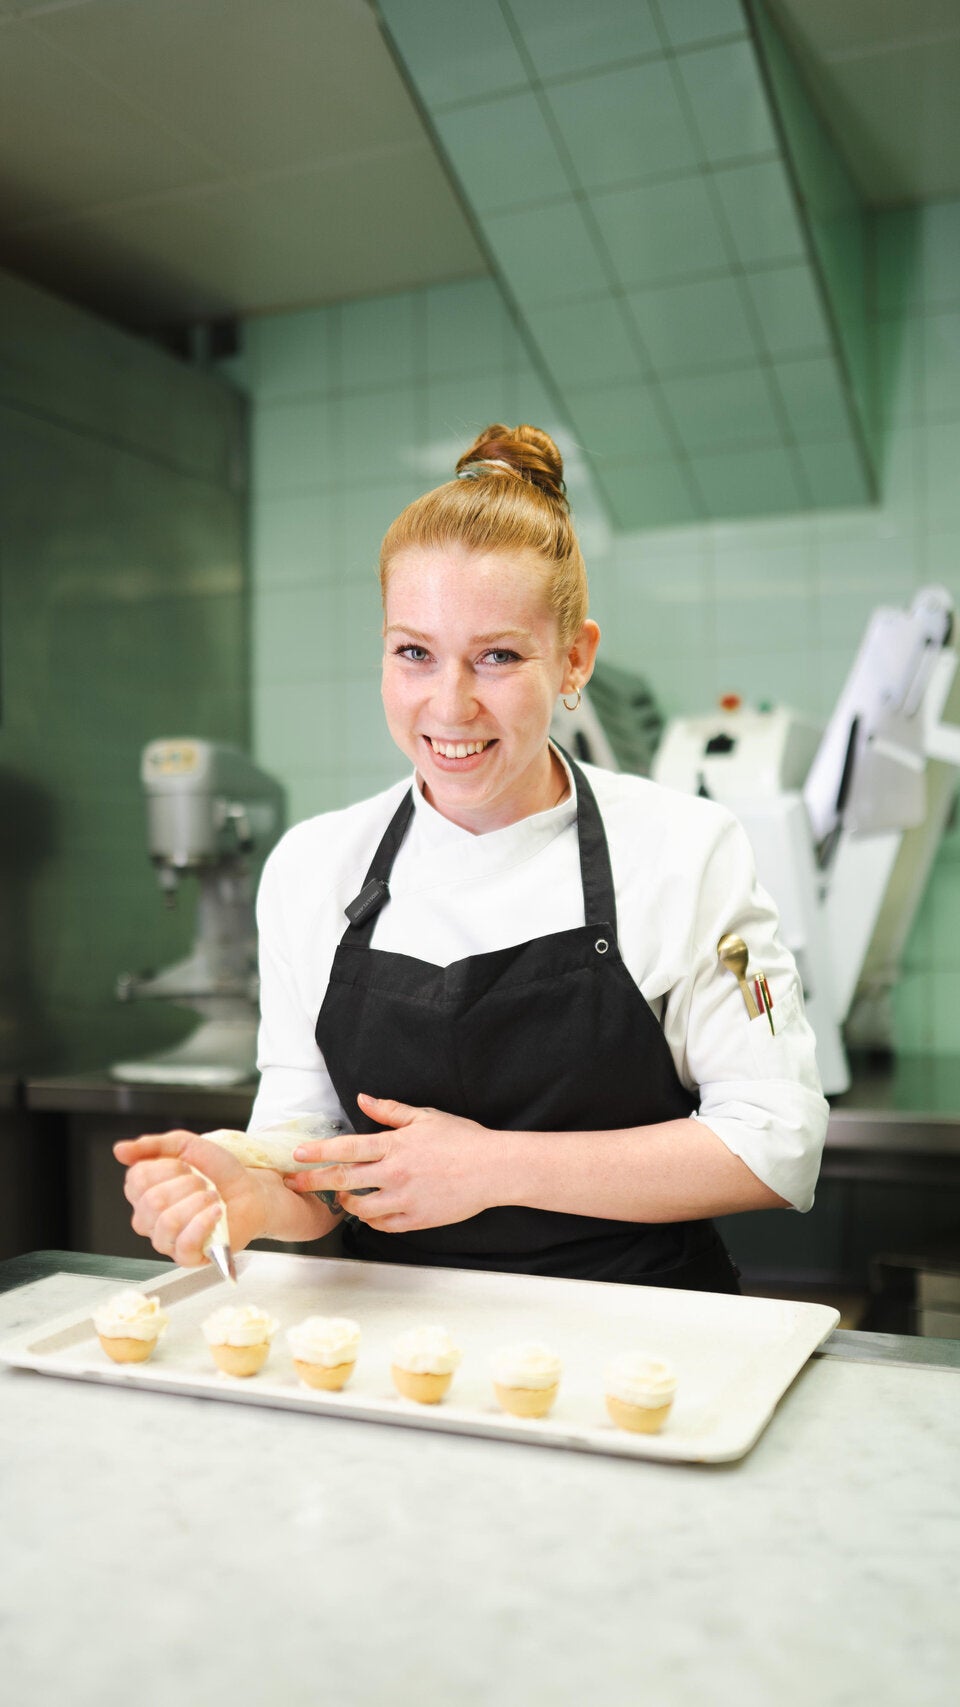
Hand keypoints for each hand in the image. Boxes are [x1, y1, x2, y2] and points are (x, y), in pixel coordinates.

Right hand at [113, 1130, 270, 1266]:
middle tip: (203, 1183)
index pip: (136, 1179)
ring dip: (198, 1203)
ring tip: (213, 1198)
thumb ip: (153, 1146)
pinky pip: (184, 1244)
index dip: (168, 1168)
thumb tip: (119, 1150)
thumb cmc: (218, 1172)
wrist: (250, 1191)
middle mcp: (149, 1220)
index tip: (187, 1166)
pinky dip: (204, 1223)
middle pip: (153, 1201)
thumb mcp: (186, 1146)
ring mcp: (166, 1241)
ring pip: (167, 1222)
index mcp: (143, 1193)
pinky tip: (216, 1213)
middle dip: (187, 1185)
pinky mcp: (187, 1257)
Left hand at [286, 1094, 498, 1233]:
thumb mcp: (425, 1117)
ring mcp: (404, 1199)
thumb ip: (390, 1111)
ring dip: (345, 1202)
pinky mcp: (416, 1219)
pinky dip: (372, 1219)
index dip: (318, 1152)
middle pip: (343, 1179)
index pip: (346, 1149)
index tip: (298, 1155)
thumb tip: (363, 1099)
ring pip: (360, 1207)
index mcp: (395, 1145)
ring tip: (341, 1196)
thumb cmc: (462, 1140)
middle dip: (313, 1182)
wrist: (493, 1169)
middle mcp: (395, 1173)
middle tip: (294, 1184)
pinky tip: (370, 1212)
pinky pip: (383, 1225)